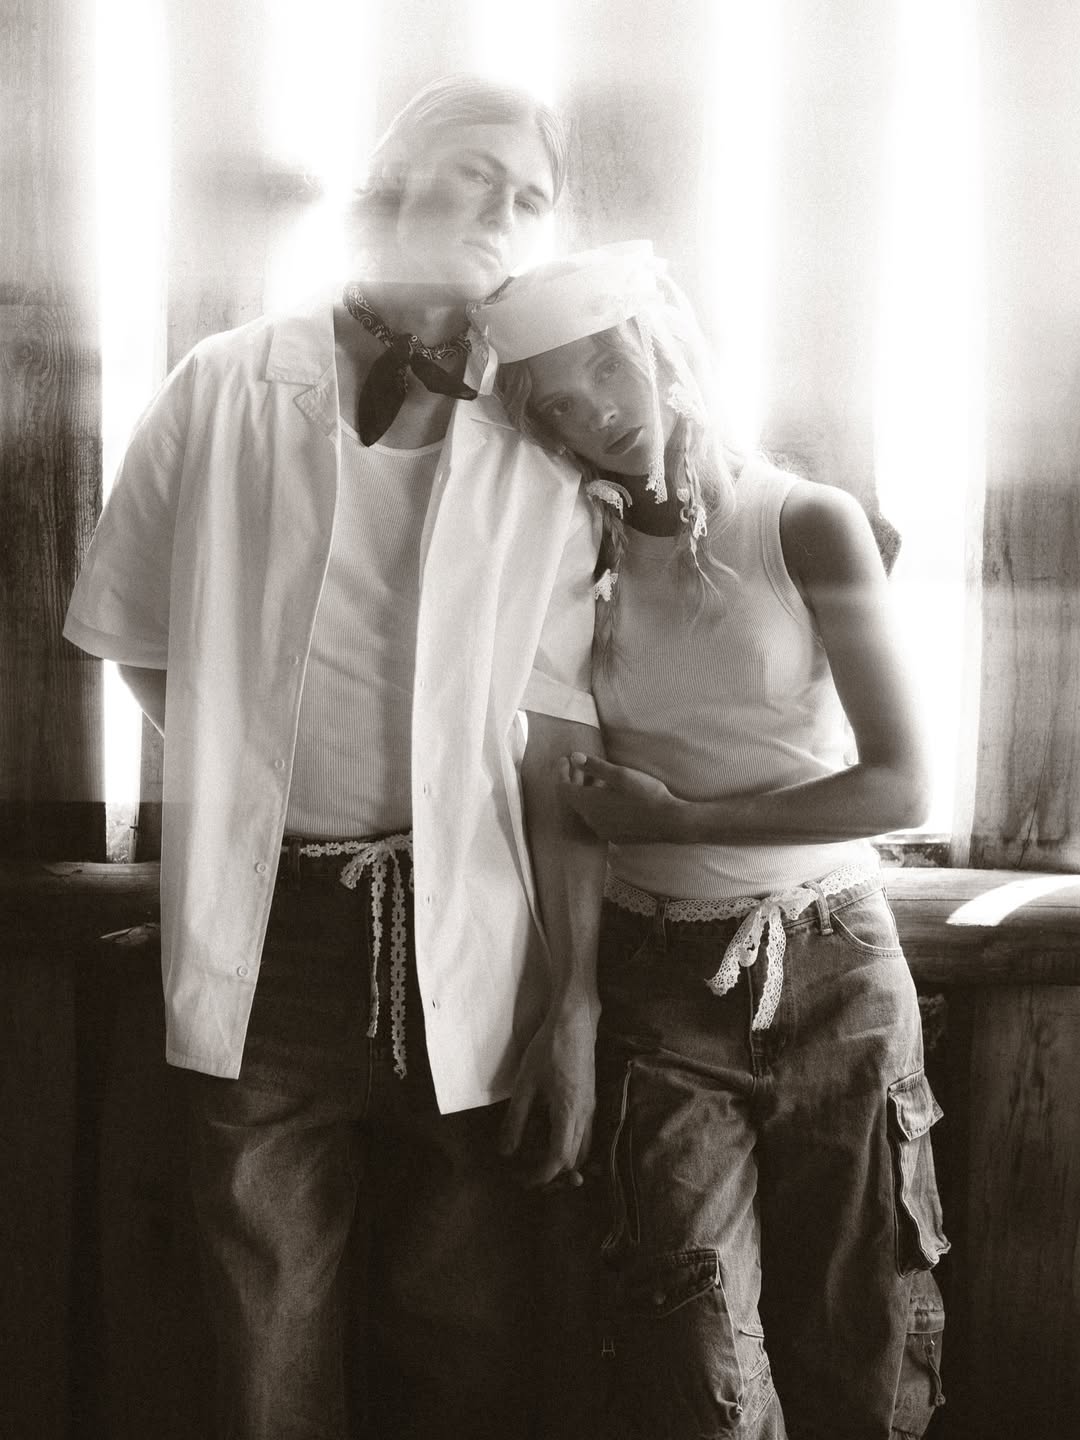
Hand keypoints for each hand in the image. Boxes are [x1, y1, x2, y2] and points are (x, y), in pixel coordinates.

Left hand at [499, 1003, 595, 1189]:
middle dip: (553, 1174)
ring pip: (584, 1150)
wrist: (575, 1023)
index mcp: (569, 1113)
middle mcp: (586, 1115)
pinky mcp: (592, 1101)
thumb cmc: (548, 1049)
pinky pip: (587, 1135)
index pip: (559, 1159)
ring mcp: (592, 1109)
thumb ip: (516, 1119)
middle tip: (528, 1174)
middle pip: (575, 1160)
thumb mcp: (525, 1083)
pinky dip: (572, 1147)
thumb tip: (506, 1152)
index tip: (523, 1179)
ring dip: (565, 1162)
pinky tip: (553, 1139)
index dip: (542, 1175)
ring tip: (540, 1161)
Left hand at [557, 752, 684, 842]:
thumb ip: (594, 766)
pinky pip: (598, 818)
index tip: (564, 759)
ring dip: (587, 792)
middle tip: (577, 764)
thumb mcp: (620, 774)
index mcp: (589, 804)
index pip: (563, 788)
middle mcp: (591, 820)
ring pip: (587, 809)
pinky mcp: (614, 836)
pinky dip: (597, 804)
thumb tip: (573, 757)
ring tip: (595, 776)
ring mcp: (602, 830)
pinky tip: (609, 795)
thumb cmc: (645, 794)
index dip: (562, 772)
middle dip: (574, 780)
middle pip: (574, 799)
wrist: (669, 821)